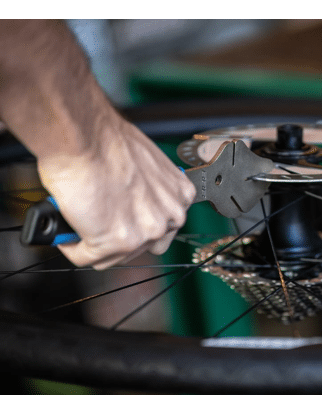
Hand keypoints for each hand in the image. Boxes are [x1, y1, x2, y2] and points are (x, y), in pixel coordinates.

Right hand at [37, 116, 194, 269]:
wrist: (85, 137)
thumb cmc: (107, 142)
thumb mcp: (147, 167)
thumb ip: (149, 192)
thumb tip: (132, 205)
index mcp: (181, 196)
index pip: (164, 228)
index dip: (138, 227)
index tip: (124, 224)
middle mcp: (170, 216)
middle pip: (143, 247)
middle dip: (119, 240)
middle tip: (100, 227)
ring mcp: (146, 232)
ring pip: (115, 257)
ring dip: (95, 246)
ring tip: (81, 226)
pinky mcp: (118, 242)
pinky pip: (88, 258)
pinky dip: (73, 248)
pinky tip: (68, 233)